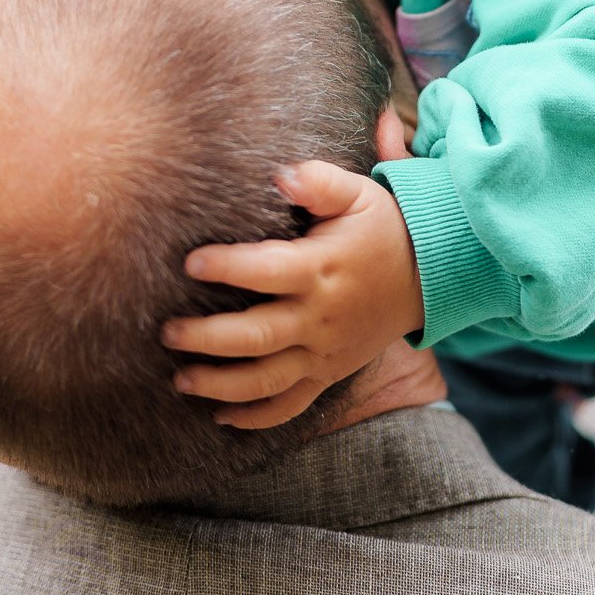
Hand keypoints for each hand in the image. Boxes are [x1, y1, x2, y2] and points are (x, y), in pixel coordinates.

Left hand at [162, 144, 424, 430]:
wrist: (427, 276)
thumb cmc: (381, 228)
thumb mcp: (358, 195)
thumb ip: (320, 182)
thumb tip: (281, 176)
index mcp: (321, 269)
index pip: (268, 271)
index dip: (228, 267)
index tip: (190, 263)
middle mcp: (319, 317)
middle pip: (258, 336)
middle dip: (208, 338)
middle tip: (167, 332)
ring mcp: (324, 352)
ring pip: (268, 379)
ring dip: (222, 385)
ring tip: (180, 380)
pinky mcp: (328, 373)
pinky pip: (292, 405)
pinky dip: (258, 417)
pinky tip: (221, 418)